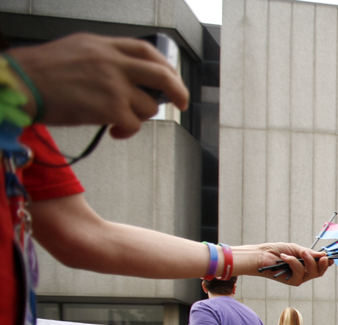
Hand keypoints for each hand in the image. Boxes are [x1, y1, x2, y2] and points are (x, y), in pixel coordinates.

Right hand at [8, 34, 189, 138]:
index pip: (146, 51)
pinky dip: (127, 131)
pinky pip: (134, 124)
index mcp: (103, 46)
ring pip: (148, 106)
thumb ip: (103, 59)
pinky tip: (113, 131)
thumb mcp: (76, 50)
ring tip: (118, 120)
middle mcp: (113, 62)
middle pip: (162, 75)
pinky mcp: (111, 107)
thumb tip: (125, 76)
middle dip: (178, 91)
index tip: (171, 78)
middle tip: (182, 103)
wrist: (21, 84)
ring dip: (138, 117)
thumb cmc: (39, 72)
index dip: (165, 65)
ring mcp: (114, 84)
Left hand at [250, 242, 329, 285]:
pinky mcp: (293, 281)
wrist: (262, 256)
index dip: (326, 262)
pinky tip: (284, 257)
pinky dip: (293, 262)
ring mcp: (299, 278)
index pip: (320, 265)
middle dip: (323, 264)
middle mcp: (304, 272)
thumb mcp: (295, 249)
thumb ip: (309, 253)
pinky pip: (299, 272)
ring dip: (309, 261)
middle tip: (323, 257)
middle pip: (319, 272)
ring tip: (301, 252)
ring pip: (312, 273)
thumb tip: (323, 255)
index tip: (329, 256)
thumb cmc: (276, 251)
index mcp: (305, 264)